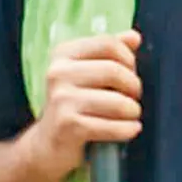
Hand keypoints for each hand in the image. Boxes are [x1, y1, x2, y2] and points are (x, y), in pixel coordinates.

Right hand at [30, 31, 142, 173]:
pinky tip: (132, 129)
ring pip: (117, 100)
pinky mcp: (67, 126)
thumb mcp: (87, 72)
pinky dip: (127, 129)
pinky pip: (111, 126)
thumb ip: (110, 53)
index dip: (128, 59)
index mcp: (63, 54)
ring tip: (132, 115)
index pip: (108, 43)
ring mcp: (61, 100)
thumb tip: (134, 37)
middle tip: (134, 98)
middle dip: (133, 86)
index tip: (130, 73)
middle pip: (114, 70)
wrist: (47, 144)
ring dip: (133, 110)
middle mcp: (58, 73)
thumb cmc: (74, 104)